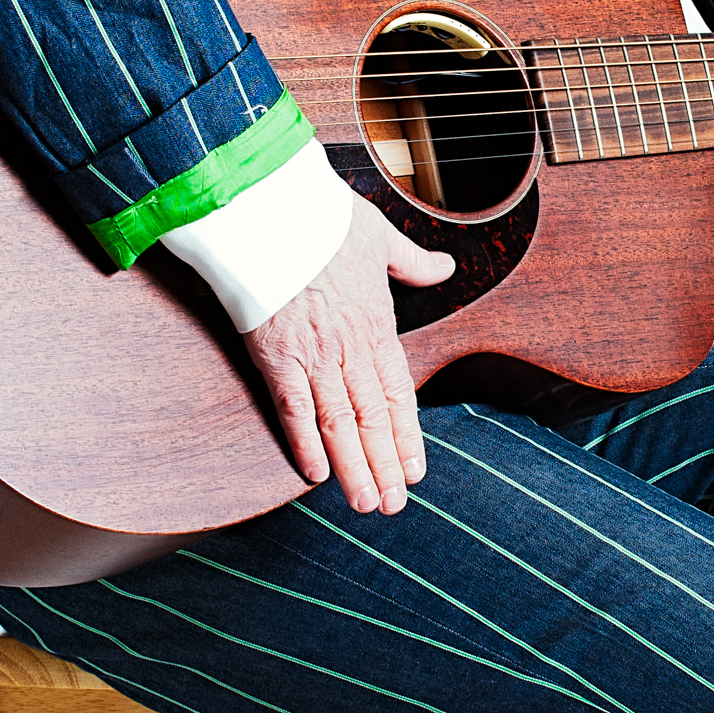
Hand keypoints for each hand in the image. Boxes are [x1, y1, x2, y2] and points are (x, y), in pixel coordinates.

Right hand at [244, 196, 454, 512]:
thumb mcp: (379, 236)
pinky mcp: (274, 355)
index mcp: (376, 323)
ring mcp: (313, 355)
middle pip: (373, 419)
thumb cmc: (320, 216)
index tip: (416, 469)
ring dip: (354, 468)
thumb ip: (413, 261)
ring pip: (339, 425)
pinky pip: (293, 410)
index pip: (398, 393)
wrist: (268, 207)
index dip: (407, 436)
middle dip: (385, 465)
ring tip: (366, 504)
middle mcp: (349, 347)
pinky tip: (315, 475)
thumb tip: (445, 266)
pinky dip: (304, 444)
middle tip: (393, 505)